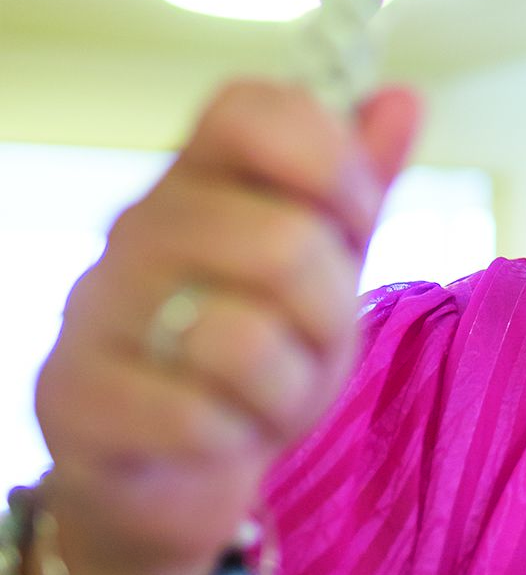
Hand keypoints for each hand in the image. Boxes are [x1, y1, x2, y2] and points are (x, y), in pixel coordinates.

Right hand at [29, 79, 421, 574]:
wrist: (167, 475)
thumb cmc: (256, 354)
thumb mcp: (325, 266)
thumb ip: (358, 186)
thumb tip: (403, 98)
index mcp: (199, 175)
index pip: (251, 109)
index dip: (329, 161)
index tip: (353, 220)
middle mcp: (136, 228)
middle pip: (282, 240)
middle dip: (331, 313)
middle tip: (313, 341)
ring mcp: (95, 311)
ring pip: (242, 338)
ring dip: (288, 387)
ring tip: (268, 394)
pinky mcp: (74, 399)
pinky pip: (198, 420)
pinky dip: (237, 440)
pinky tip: (220, 437)